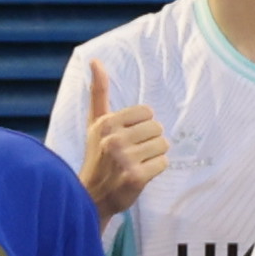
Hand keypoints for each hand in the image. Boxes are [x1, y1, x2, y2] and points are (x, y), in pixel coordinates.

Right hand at [70, 88, 172, 221]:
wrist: (91, 196)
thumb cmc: (97, 155)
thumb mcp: (95, 123)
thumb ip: (98, 91)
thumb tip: (95, 60)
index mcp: (106, 122)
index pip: (147, 112)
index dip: (141, 125)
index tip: (127, 138)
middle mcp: (114, 139)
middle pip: (157, 128)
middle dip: (149, 141)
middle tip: (132, 153)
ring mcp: (124, 159)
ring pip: (163, 145)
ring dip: (154, 155)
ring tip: (136, 163)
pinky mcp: (135, 177)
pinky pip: (163, 163)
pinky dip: (156, 169)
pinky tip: (140, 174)